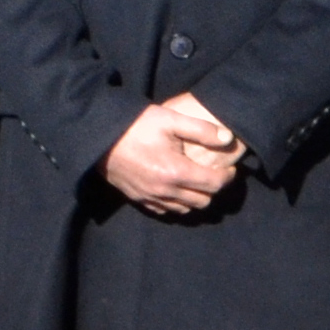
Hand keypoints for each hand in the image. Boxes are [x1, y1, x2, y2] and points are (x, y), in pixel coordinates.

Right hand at [100, 95, 238, 214]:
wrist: (99, 136)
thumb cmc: (135, 125)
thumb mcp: (169, 118)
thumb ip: (201, 129)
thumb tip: (228, 139)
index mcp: (176, 171)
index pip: (214, 184)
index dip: (228, 177)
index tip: (230, 168)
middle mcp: (165, 190)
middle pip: (203, 201)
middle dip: (213, 188)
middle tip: (215, 173)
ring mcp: (150, 197)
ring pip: (185, 209)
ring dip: (196, 198)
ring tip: (197, 181)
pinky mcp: (138, 199)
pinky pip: (165, 211)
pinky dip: (176, 203)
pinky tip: (176, 189)